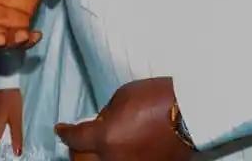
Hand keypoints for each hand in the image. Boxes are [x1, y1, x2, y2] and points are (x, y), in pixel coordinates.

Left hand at [56, 78, 192, 160]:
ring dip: (93, 159)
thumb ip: (106, 113)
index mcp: (104, 138)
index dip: (65, 133)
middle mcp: (113, 160)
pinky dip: (113, 160)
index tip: (61, 129)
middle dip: (75, 150)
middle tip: (77, 141)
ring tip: (95, 150)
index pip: (75, 139)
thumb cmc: (156, 97)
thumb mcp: (123, 96)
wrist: (190, 113)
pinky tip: (116, 153)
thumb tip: (101, 123)